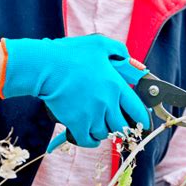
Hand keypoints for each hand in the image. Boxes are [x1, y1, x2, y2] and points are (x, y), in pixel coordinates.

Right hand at [0, 35, 150, 151]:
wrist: (44, 66)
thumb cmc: (70, 53)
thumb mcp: (99, 43)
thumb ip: (118, 50)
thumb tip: (127, 57)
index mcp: (116, 86)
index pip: (138, 110)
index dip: (141, 119)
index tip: (141, 123)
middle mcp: (107, 103)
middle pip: (122, 126)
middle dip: (121, 127)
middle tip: (115, 124)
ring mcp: (92, 115)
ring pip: (105, 134)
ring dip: (103, 131)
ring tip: (99, 125)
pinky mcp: (76, 123)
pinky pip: (88, 141)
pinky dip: (91, 141)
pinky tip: (91, 137)